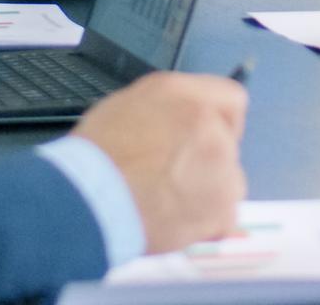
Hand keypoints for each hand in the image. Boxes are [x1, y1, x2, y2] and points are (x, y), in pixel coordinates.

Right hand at [72, 72, 247, 253]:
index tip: (201, 139)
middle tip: (171, 177)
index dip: (217, 121)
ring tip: (167, 203)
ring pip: (227, 181)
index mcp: (190, 97)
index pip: (232, 101)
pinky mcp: (221, 208)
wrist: (87, 201)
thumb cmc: (98, 154)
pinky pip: (222, 216)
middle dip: (206, 159)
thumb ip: (173, 106)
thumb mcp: (132, 103)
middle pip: (228, 143)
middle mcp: (213, 126)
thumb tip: (187, 117)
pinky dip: (204, 222)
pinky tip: (173, 222)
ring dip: (206, 191)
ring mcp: (222, 167)